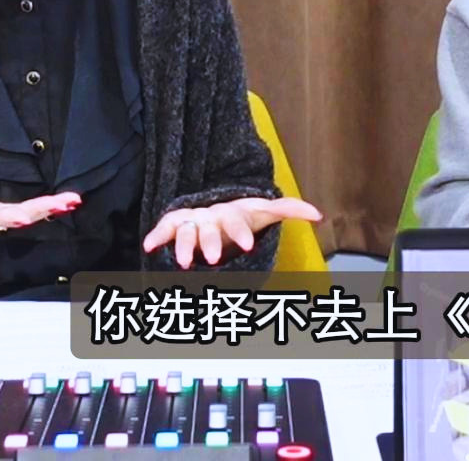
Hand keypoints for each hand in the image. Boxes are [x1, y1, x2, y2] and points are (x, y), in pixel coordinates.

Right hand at [141, 196, 323, 268]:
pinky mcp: (177, 224)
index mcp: (234, 213)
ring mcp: (193, 220)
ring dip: (183, 245)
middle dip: (210, 243)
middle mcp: (212, 216)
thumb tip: (319, 214)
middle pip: (210, 228)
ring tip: (183, 262)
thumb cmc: (243, 215)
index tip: (247, 245)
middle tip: (212, 259)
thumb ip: (291, 210)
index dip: (241, 232)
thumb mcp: (265, 211)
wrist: (217, 206)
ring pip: (186, 231)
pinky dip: (157, 236)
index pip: (238, 221)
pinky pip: (165, 228)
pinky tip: (149, 246)